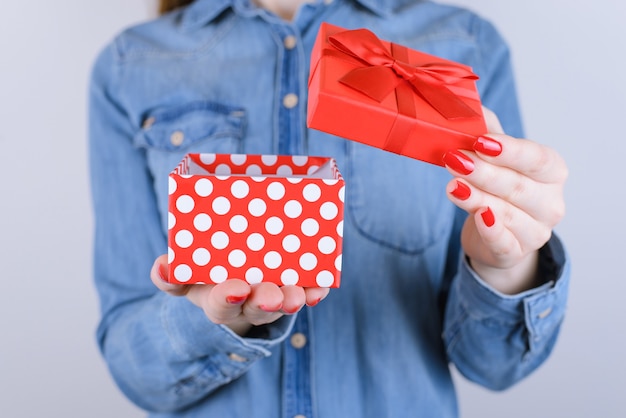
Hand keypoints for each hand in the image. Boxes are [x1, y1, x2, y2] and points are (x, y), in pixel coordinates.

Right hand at [150, 255, 329, 335]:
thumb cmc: (206, 274)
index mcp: (214, 298)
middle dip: (264, 302)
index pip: (218, 303)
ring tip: (297, 295)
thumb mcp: (184, 277)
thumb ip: (170, 275)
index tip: (236, 289)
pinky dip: (314, 291)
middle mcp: (245, 302)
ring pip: (282, 302)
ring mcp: (270, 298)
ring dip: (291, 299)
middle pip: (255, 307)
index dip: (225, 298)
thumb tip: (161, 267)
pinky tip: (321, 287)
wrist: (233, 280)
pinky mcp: (293, 290)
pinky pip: (306, 294)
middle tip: (273, 296)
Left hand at [443, 108, 567, 293]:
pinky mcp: (514, 253)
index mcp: (552, 172)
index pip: (536, 159)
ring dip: (477, 197)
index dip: (509, 150)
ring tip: (452, 185)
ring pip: (506, 213)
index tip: (480, 141)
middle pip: (517, 186)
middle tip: (455, 159)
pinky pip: (503, 243)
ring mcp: (536, 231)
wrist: (494, 234)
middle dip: (484, 172)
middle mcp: (551, 203)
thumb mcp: (494, 157)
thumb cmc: (497, 187)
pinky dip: (491, 231)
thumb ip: (485, 130)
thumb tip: (466, 105)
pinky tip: (479, 217)